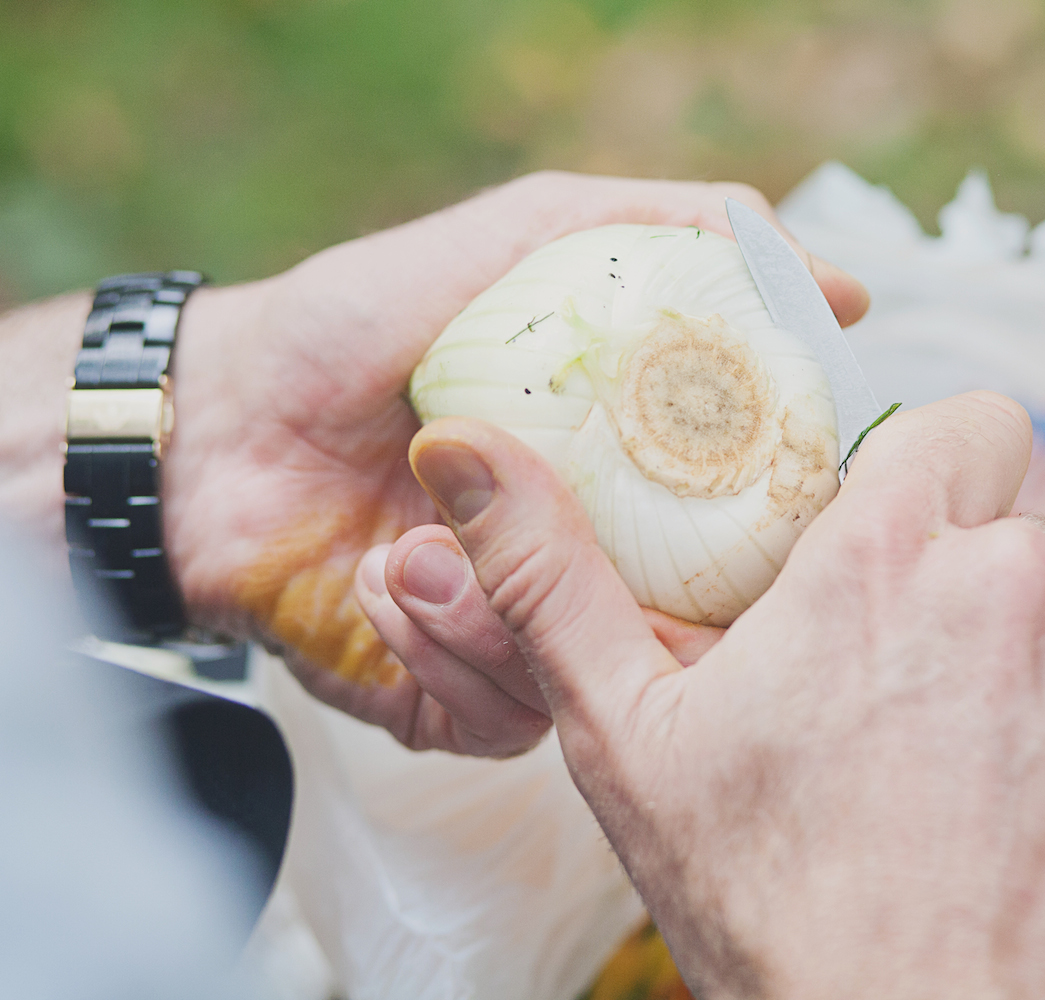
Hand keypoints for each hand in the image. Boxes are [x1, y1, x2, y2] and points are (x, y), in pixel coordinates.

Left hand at [156, 172, 867, 754]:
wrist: (213, 429)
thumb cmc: (360, 326)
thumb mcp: (523, 240)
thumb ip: (666, 235)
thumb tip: (828, 279)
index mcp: (634, 482)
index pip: (746, 533)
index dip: (769, 534)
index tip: (763, 512)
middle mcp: (597, 570)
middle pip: (690, 633)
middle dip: (643, 598)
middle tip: (575, 537)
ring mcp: (534, 639)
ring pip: (595, 685)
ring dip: (503, 614)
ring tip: (423, 547)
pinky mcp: (461, 699)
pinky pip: (505, 716)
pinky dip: (444, 647)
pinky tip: (387, 581)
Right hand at [406, 392, 1044, 998]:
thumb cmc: (772, 908)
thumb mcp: (630, 739)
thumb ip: (550, 575)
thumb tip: (457, 446)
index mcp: (889, 556)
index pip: (961, 422)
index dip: (929, 470)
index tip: (891, 540)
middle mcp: (1021, 585)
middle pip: (1003, 538)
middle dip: (956, 596)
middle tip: (891, 703)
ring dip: (1023, 677)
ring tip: (957, 785)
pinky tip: (1028, 829)